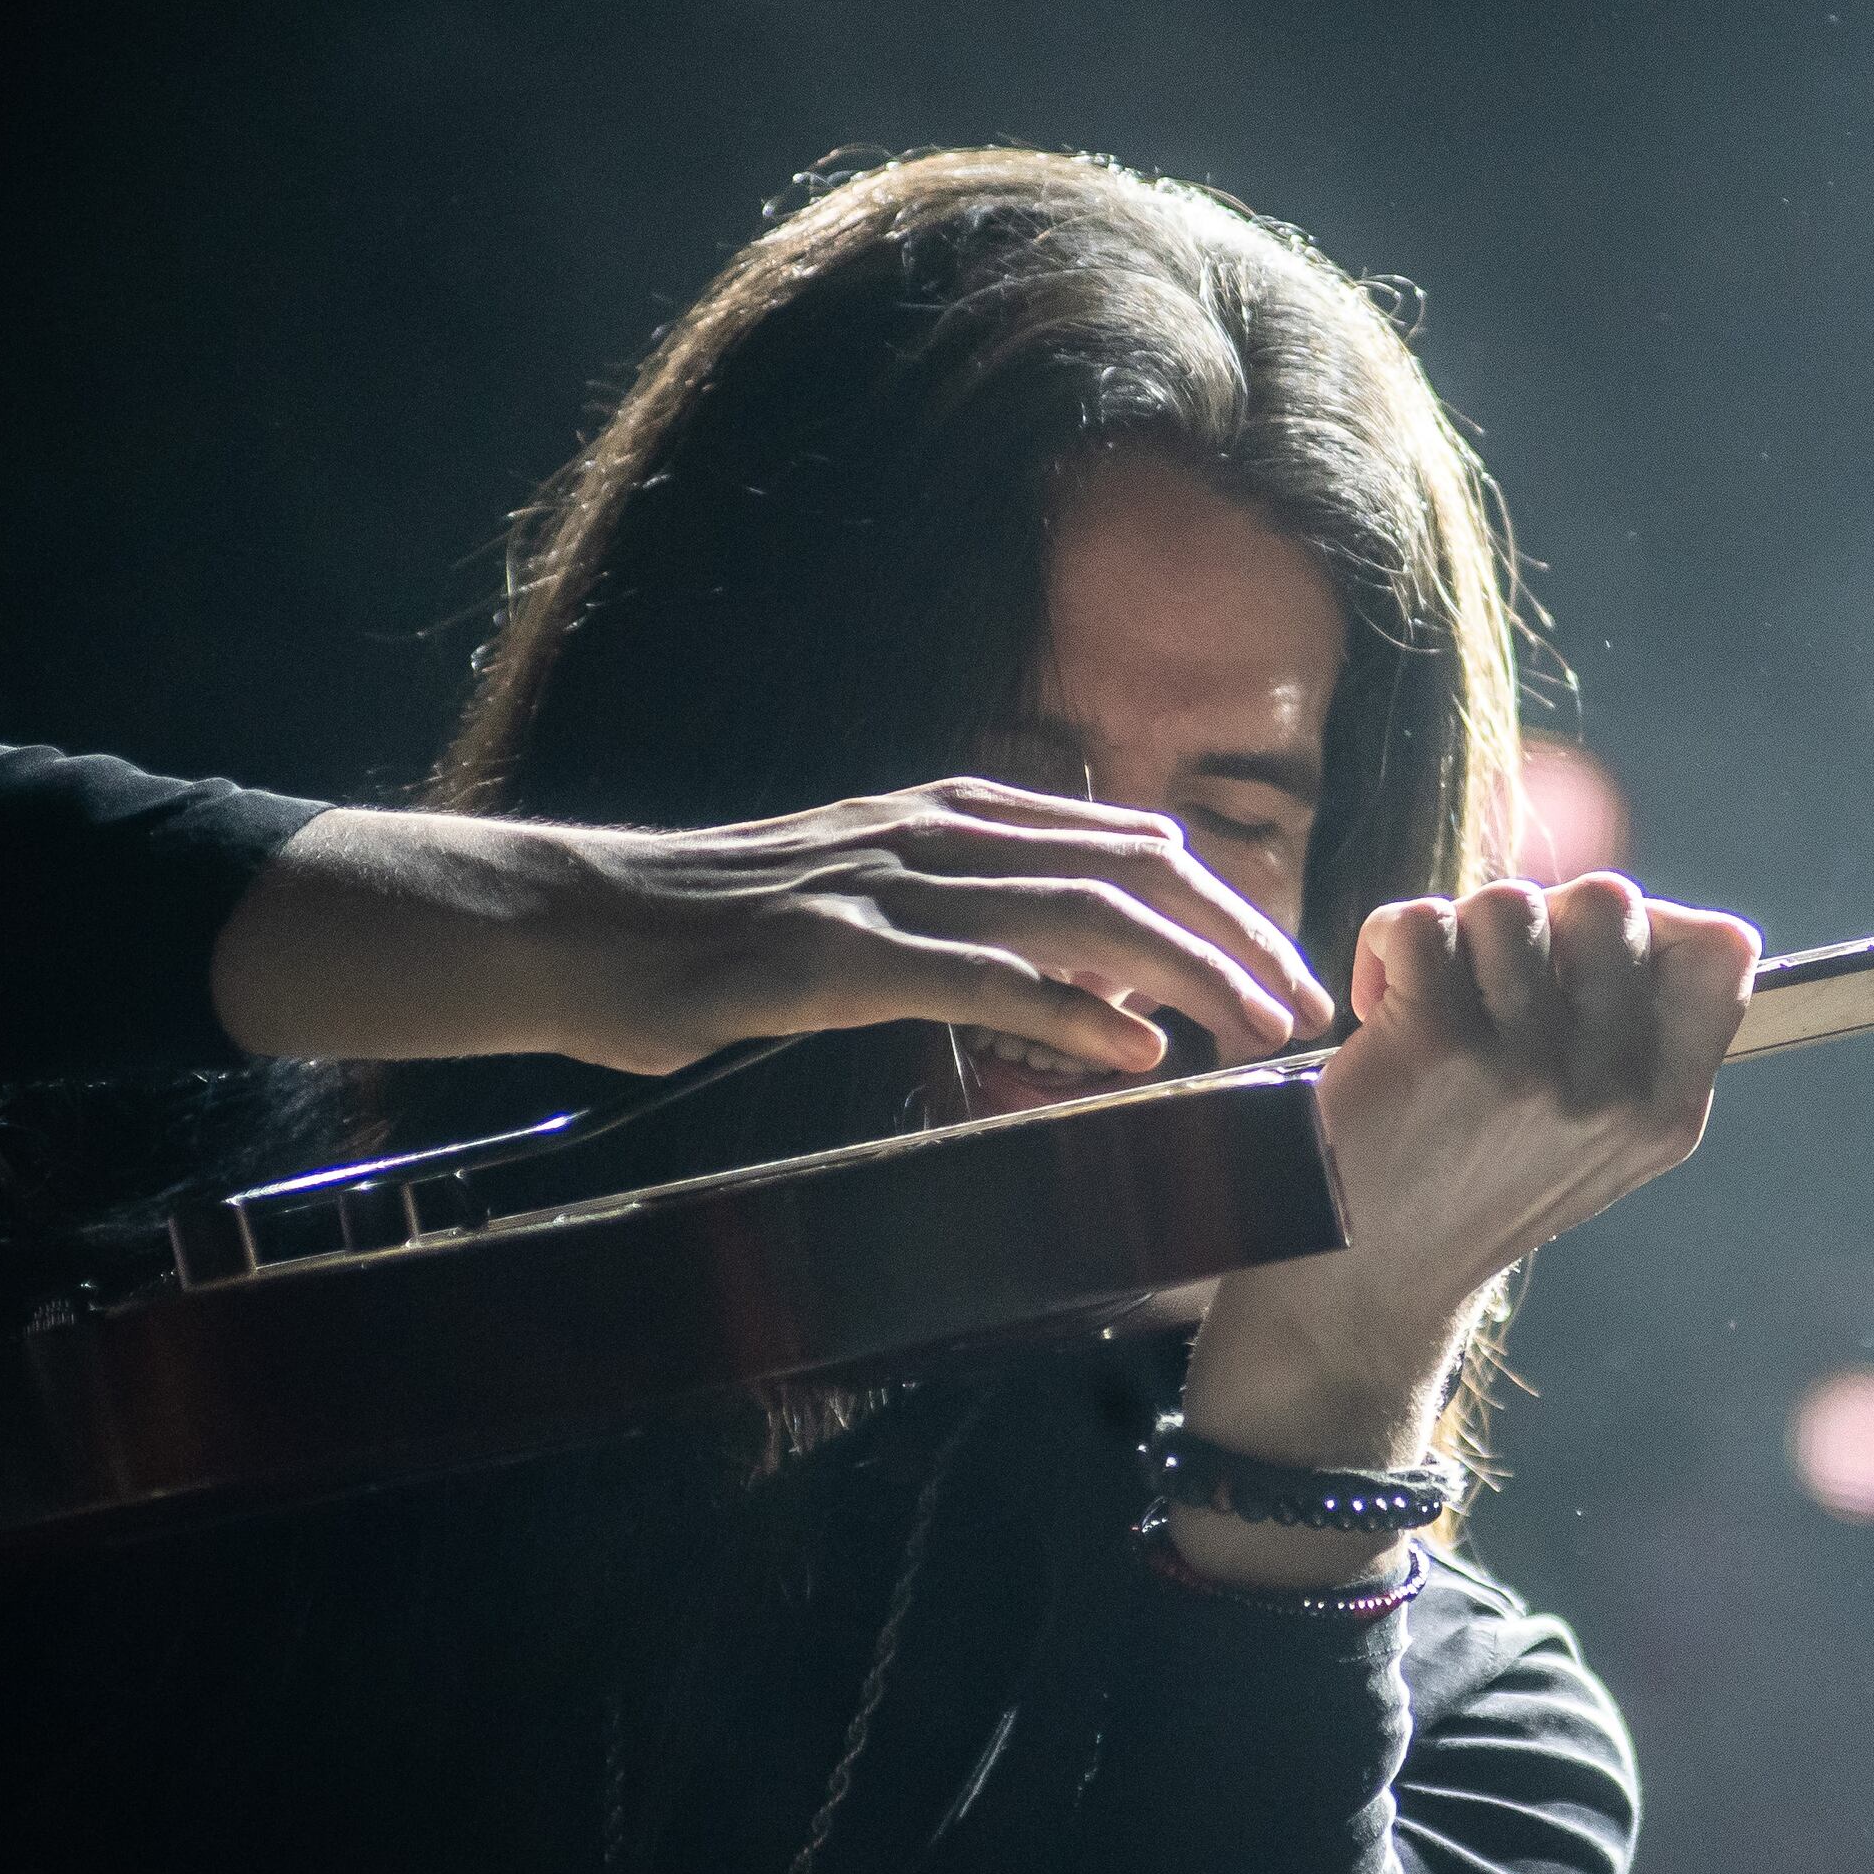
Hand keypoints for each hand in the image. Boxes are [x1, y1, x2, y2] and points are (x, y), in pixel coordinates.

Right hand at [208, 782, 1332, 1074]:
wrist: (568, 929)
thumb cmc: (712, 937)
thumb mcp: (865, 916)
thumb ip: (976, 937)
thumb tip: (1094, 993)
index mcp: (948, 817)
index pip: (1127, 840)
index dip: (1223, 901)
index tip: (1286, 968)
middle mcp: (931, 834)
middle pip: (1132, 870)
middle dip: (1238, 937)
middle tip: (1305, 1010)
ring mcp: (883, 891)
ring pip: (1078, 914)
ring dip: (1187, 974)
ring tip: (1258, 1033)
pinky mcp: (833, 958)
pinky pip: (976, 979)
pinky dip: (1068, 1014)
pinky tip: (1135, 1056)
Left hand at [1171, 875, 1755, 1575]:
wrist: (1372, 1282)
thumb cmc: (1482, 1182)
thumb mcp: (1605, 1141)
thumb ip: (1655, 1042)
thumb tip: (1701, 923)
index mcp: (1665, 1108)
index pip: (1722, 953)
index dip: (1650, 927)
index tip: (1584, 965)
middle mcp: (1609, 1089)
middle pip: (1608, 901)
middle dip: (1543, 918)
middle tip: (1498, 978)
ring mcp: (1525, 1066)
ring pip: (1508, 904)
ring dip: (1458, 935)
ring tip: (1436, 998)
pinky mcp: (1437, 1046)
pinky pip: (1424, 922)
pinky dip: (1388, 944)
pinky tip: (1382, 1006)